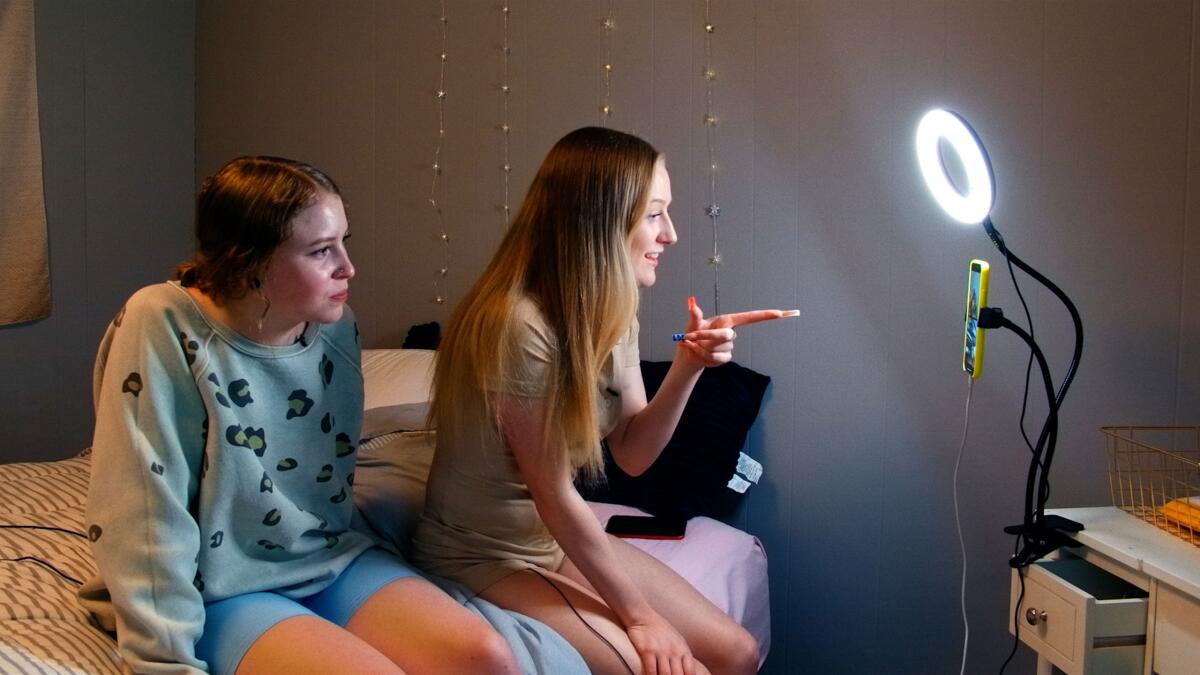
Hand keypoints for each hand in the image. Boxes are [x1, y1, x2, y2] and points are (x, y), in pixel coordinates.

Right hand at [626, 612, 700, 674]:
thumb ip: (682, 655)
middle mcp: (673, 651)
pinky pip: (651, 670)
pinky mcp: (647, 650)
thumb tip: (688, 671)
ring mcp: (660, 651)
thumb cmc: (660, 629)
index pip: (690, 671)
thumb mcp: (677, 640)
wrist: (643, 615)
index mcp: (683, 649)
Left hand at [675, 296, 791, 367]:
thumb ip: (695, 314)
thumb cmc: (692, 334)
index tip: (780, 313)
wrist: (689, 354)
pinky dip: (703, 355)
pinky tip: (698, 352)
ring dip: (702, 347)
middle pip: (727, 335)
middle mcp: (730, 332)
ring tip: (694, 344)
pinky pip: (716, 358)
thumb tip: (691, 302)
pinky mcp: (726, 358)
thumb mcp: (693, 323)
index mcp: (727, 321)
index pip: (749, 317)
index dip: (765, 315)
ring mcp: (729, 346)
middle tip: (691, 336)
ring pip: (719, 348)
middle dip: (708, 336)